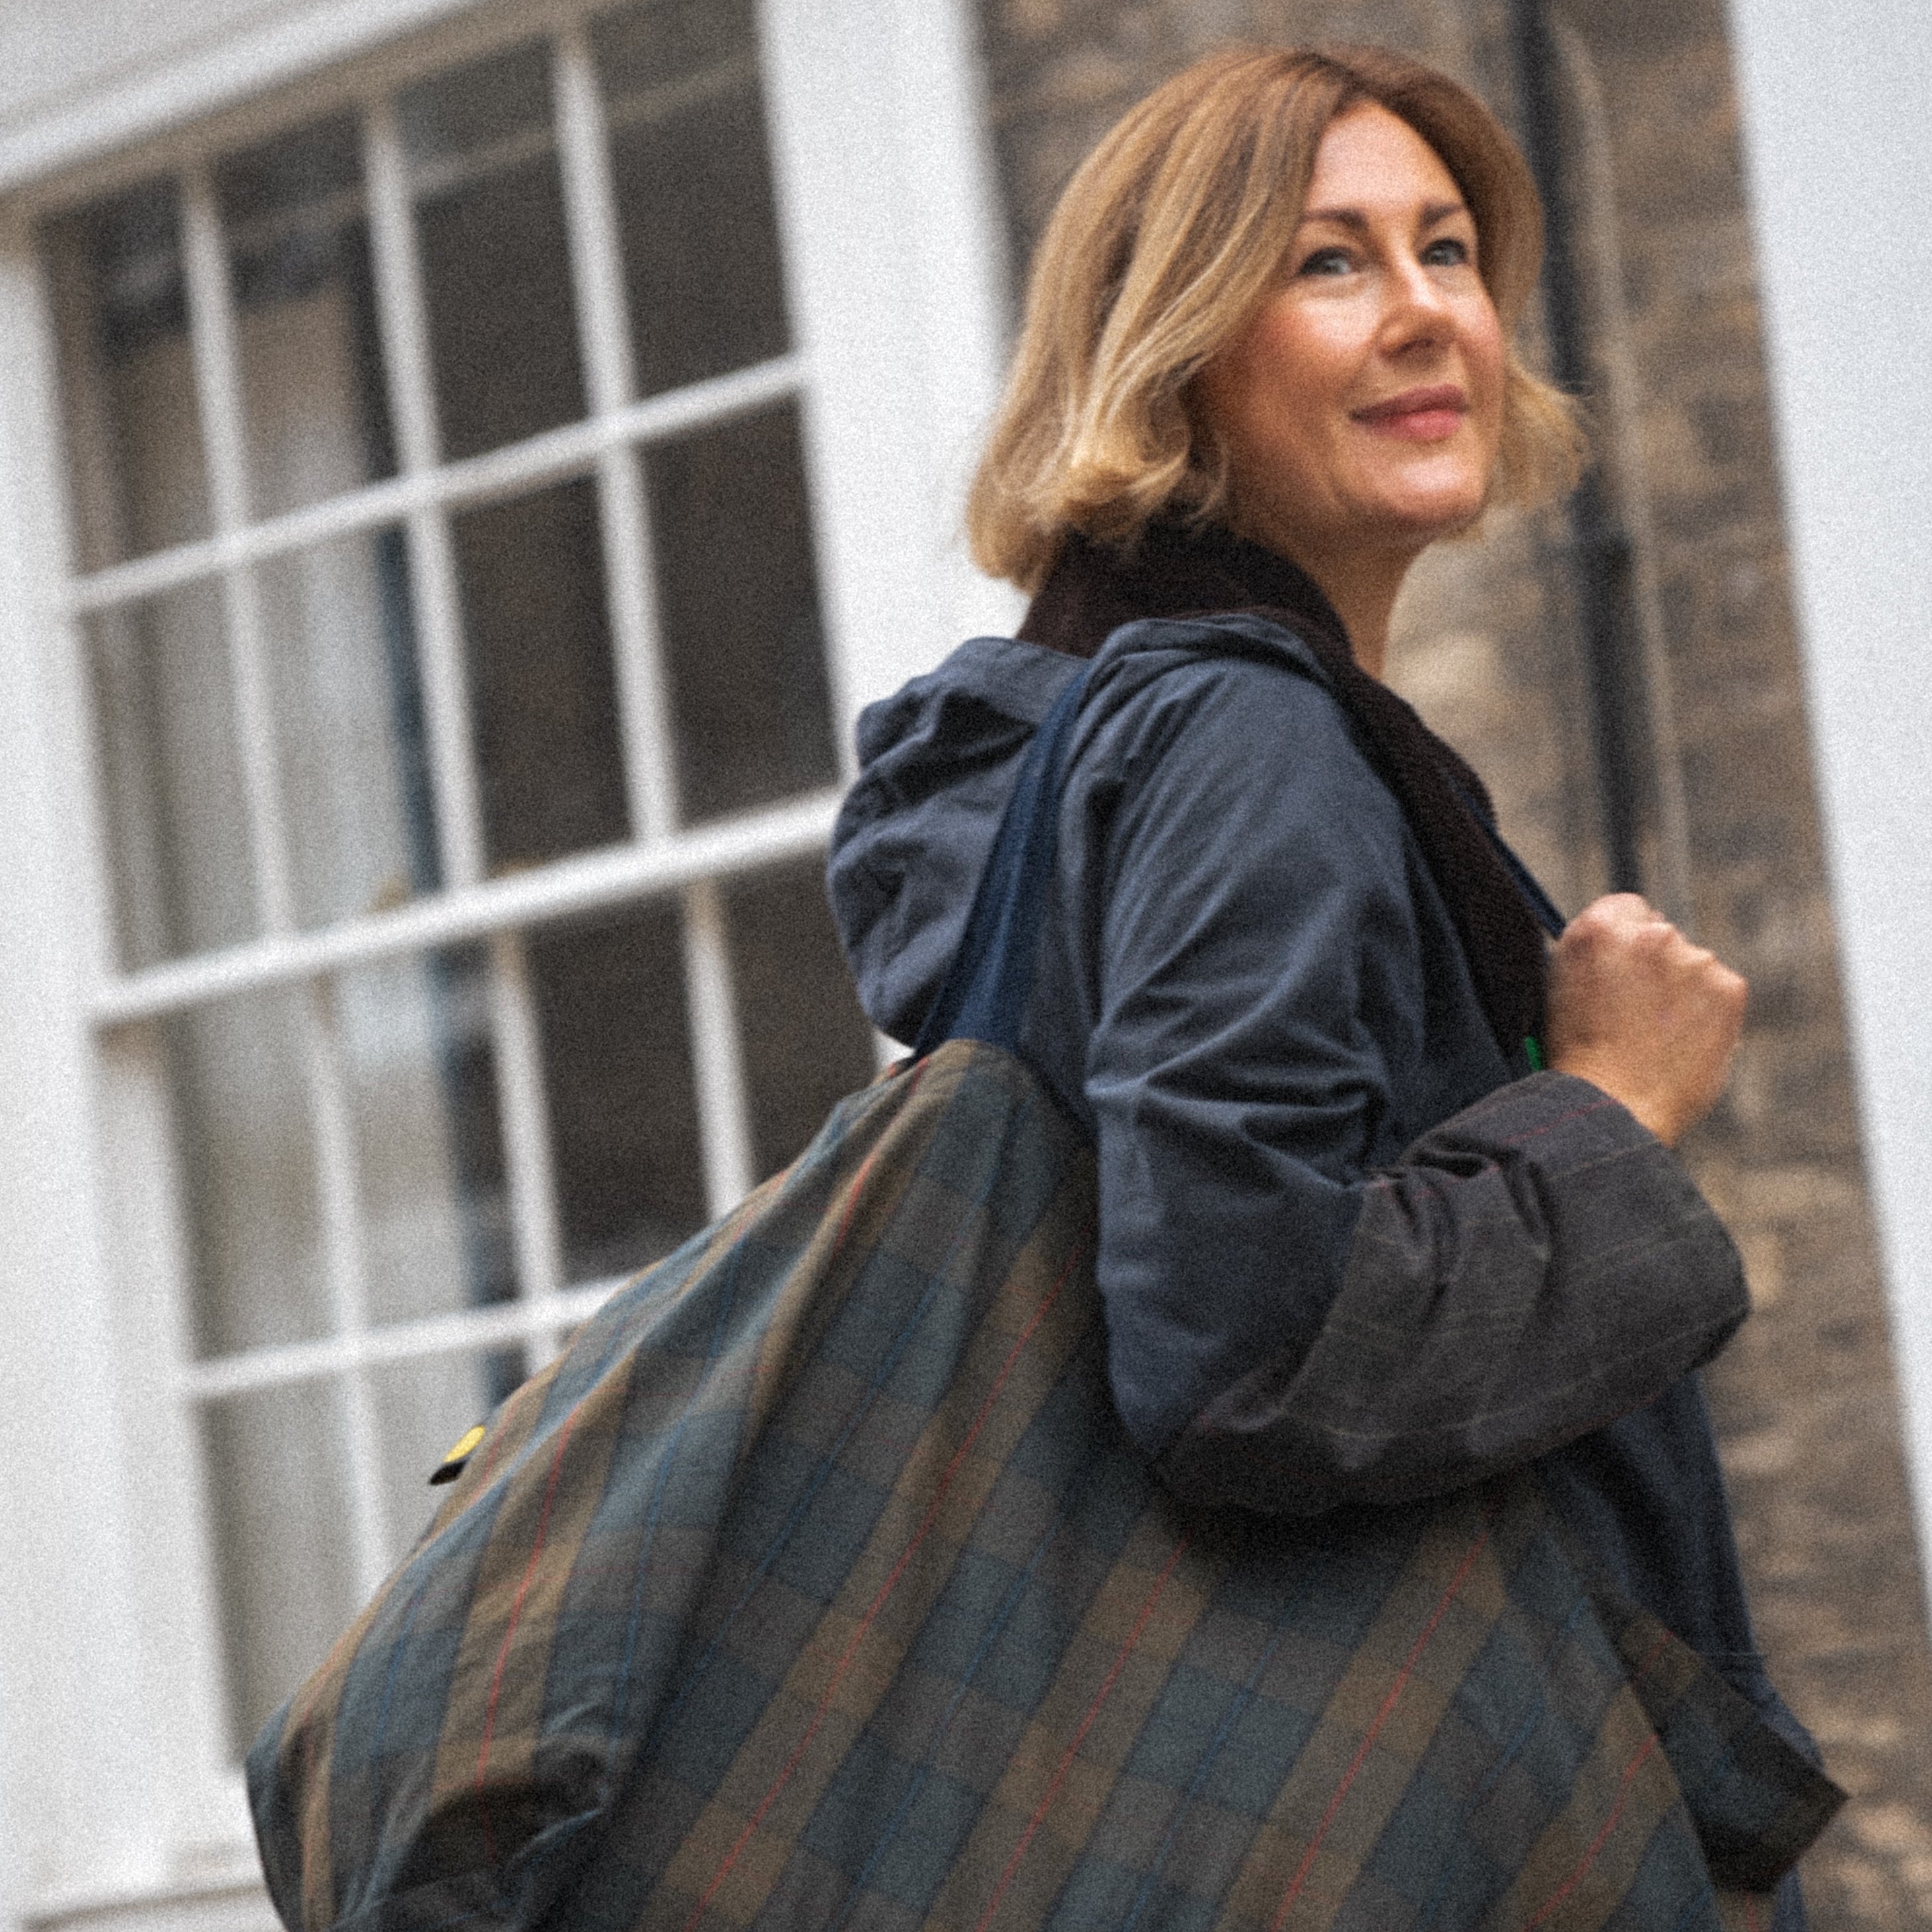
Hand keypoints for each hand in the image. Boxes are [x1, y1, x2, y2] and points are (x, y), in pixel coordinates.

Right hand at [1544, 894, 1746, 1145]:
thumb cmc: (1577, 1061)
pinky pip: (1719, 991)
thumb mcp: (1559, 991)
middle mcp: (1649, 934)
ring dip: (1681, 990)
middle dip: (1653, 965)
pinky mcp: (1729, 989)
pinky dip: (1707, 1013)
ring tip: (1656, 1038)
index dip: (1623, 941)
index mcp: (1598, 928)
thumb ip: (1591, 957)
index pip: (1626, 908)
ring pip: (1692, 965)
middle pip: (1661, 934)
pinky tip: (1681, 1044)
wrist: (1613, 1108)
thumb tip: (1612, 950)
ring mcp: (1694, 960)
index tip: (1621, 970)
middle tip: (1636, 1012)